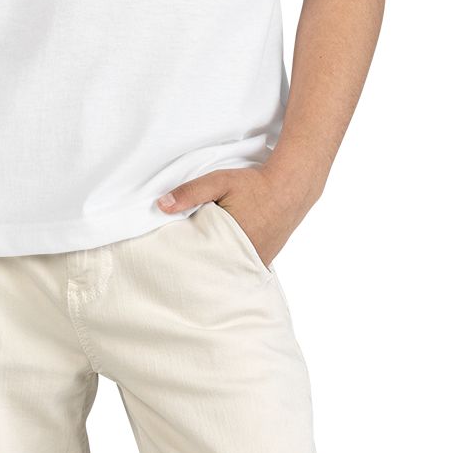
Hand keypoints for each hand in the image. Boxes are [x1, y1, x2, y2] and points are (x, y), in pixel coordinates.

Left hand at [154, 164, 312, 269]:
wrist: (292, 185)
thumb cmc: (255, 184)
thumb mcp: (219, 182)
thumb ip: (190, 193)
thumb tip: (161, 205)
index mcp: (232, 243)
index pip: (200, 261)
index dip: (185, 261)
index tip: (172, 261)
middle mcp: (247, 258)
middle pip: (215, 269)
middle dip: (200, 268)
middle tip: (181, 267)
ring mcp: (258, 261)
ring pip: (229, 270)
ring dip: (217, 266)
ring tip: (200, 265)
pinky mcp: (265, 259)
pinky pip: (242, 267)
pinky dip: (232, 264)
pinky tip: (222, 259)